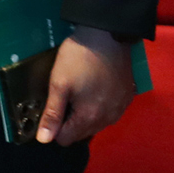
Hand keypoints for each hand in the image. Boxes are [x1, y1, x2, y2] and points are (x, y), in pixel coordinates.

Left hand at [36, 27, 134, 144]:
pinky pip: (111, 111)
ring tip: (83, 92)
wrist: (108, 32)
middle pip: (82, 133)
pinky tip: (99, 88)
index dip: (55, 125)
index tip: (56, 106)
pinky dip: (103, 105)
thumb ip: (52, 114)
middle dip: (72, 121)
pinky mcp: (129, 94)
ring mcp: (121, 106)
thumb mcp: (59, 84)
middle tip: (68, 97)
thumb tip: (44, 139)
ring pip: (98, 123)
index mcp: (90, 117)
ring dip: (88, 115)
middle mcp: (109, 117)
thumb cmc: (79, 58)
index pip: (65, 139)